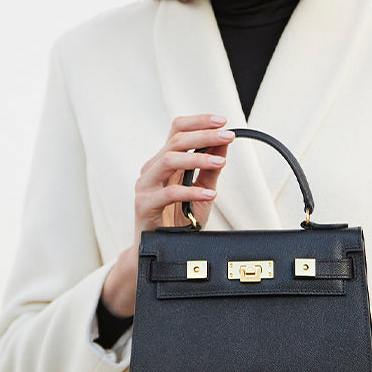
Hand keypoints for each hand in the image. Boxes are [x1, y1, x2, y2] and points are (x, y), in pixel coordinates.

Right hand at [101, 114, 234, 315]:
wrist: (158, 250)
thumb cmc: (178, 220)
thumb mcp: (201, 191)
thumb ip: (210, 168)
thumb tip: (224, 143)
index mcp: (164, 161)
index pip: (177, 130)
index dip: (199, 121)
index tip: (222, 121)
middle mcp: (152, 169)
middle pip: (175, 140)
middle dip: (204, 135)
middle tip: (227, 136)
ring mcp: (145, 185)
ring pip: (169, 160)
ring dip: (197, 158)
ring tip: (220, 162)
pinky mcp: (143, 204)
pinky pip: (167, 193)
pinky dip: (190, 191)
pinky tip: (209, 193)